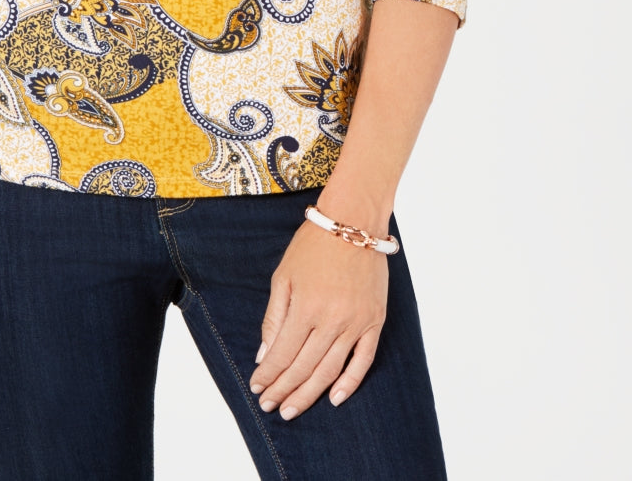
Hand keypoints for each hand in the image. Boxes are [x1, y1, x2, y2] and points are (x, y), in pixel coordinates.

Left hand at [248, 218, 387, 418]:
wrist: (353, 222)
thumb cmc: (313, 246)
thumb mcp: (283, 276)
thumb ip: (274, 318)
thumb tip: (264, 355)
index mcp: (305, 307)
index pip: (283, 354)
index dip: (268, 376)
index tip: (257, 389)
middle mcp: (332, 320)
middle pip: (304, 368)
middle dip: (284, 390)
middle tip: (270, 407)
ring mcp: (356, 323)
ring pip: (330, 371)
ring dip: (309, 394)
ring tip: (292, 409)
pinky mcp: (374, 321)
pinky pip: (364, 361)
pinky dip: (350, 383)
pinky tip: (335, 399)